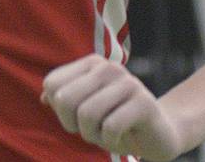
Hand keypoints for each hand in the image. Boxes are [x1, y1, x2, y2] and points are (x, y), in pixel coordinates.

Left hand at [42, 55, 184, 160]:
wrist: (160, 135)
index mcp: (91, 64)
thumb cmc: (117, 123)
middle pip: (65, 99)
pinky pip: (110, 127)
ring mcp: (128, 82)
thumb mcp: (86, 112)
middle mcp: (108, 67)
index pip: (52, 84)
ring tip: (107, 134)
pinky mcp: (144, 102)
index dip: (59, 110)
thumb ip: (64, 101)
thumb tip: (45, 97)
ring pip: (86, 114)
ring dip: (93, 135)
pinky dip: (110, 140)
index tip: (77, 119)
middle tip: (91, 131)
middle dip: (73, 124)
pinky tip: (122, 137)